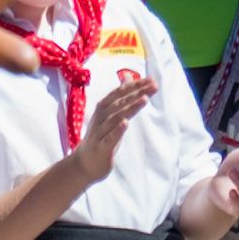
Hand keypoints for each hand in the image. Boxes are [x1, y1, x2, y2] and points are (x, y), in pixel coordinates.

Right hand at [70, 68, 152, 184]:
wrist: (84, 163)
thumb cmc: (101, 134)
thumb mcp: (110, 112)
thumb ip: (120, 95)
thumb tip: (128, 76)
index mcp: (103, 107)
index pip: (119, 92)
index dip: (135, 85)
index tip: (152, 80)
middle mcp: (100, 117)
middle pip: (120, 103)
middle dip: (137, 93)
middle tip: (154, 86)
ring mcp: (99, 132)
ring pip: (115, 118)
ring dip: (130, 108)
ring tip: (144, 99)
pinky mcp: (101, 148)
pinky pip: (109, 138)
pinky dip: (117, 130)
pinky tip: (126, 123)